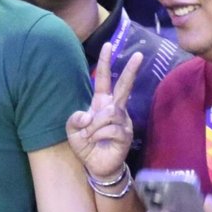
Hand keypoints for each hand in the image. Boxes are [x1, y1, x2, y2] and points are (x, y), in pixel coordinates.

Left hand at [67, 49, 141, 182]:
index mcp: (101, 103)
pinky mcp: (126, 134)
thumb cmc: (87, 145)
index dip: (105, 62)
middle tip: (138, 54)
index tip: (108, 44)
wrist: (96, 166)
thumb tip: (86, 115)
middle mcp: (115, 109)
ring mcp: (123, 121)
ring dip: (94, 125)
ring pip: (109, 113)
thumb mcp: (73, 131)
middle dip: (130, 70)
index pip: (103, 79)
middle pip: (124, 86)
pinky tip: (98, 141)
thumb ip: (74, 119)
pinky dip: (99, 135)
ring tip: (90, 136)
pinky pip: (110, 128)